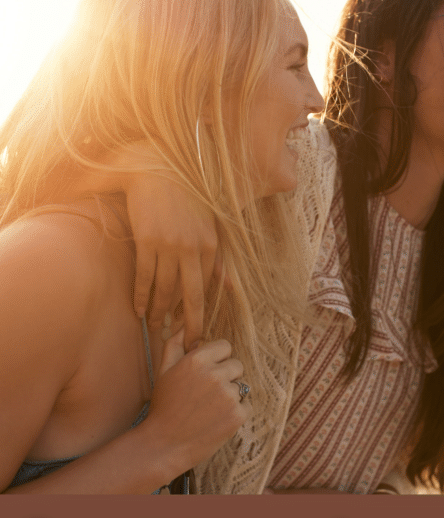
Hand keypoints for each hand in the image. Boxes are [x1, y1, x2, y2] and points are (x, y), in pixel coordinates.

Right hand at [126, 167, 219, 350]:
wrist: (157, 171)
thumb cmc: (185, 199)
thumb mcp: (208, 225)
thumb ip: (217, 258)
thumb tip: (231, 287)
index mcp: (210, 245)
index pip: (206, 287)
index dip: (200, 311)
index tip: (196, 329)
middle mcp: (193, 248)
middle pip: (191, 296)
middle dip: (189, 325)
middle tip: (186, 346)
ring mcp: (169, 245)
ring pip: (165, 289)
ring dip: (159, 313)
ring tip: (155, 328)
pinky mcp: (147, 241)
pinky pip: (145, 277)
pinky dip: (141, 296)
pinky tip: (139, 310)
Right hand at [147, 328, 250, 473]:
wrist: (164, 445)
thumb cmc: (164, 406)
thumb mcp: (164, 371)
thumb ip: (175, 344)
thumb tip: (185, 324)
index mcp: (197, 360)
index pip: (225, 346)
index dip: (217, 359)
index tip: (207, 373)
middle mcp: (215, 374)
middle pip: (236, 365)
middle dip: (226, 376)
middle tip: (207, 394)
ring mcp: (228, 396)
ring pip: (241, 386)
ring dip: (230, 395)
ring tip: (209, 409)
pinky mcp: (237, 416)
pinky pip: (247, 405)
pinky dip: (236, 413)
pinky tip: (217, 419)